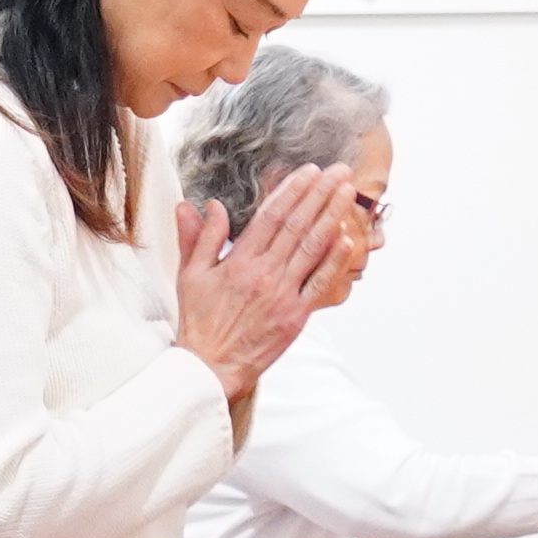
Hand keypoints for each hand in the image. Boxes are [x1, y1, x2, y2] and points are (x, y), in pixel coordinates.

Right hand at [174, 166, 347, 402]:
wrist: (210, 366)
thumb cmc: (200, 322)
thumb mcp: (190, 275)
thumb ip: (200, 238)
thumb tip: (204, 205)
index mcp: (239, 261)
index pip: (271, 216)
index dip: (293, 190)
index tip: (309, 171)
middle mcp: (264, 273)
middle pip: (298, 225)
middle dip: (320, 194)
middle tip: (339, 171)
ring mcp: (283, 294)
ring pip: (312, 247)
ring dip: (333, 216)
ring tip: (347, 193)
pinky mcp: (296, 316)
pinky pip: (319, 284)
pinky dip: (334, 260)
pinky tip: (348, 239)